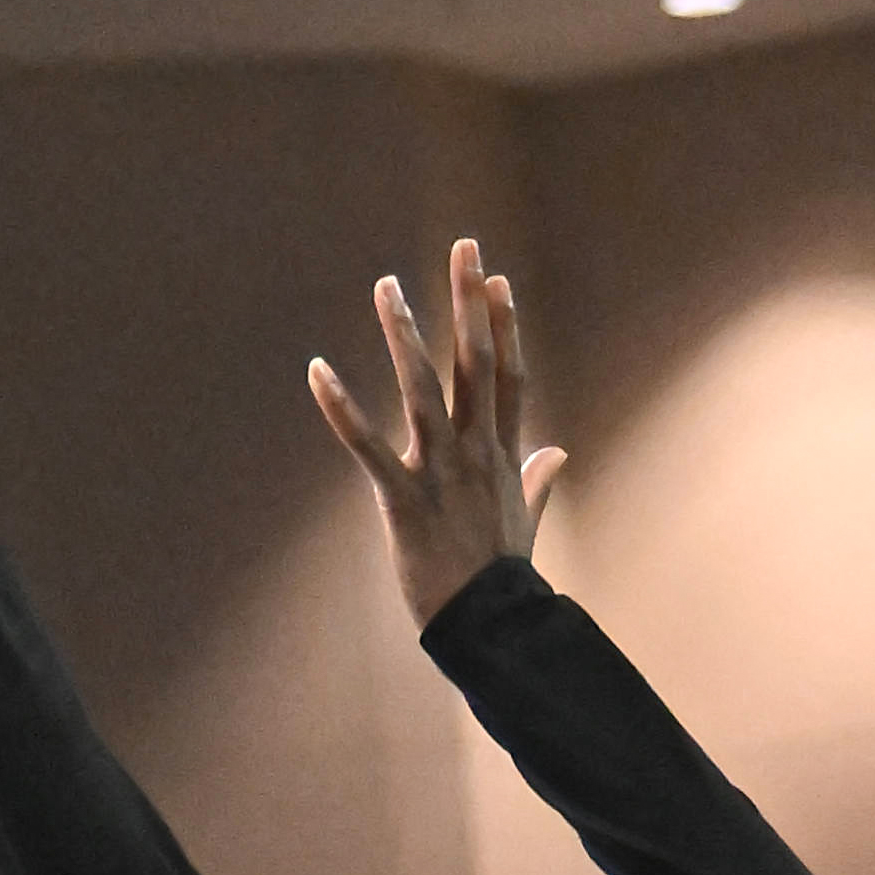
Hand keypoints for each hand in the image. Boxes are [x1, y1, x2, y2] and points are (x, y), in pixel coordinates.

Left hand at [307, 236, 564, 626]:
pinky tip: (317, 371)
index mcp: (501, 455)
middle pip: (475, 362)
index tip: (497, 280)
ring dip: (405, 335)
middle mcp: (475, 452)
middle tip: (464, 246)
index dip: (504, 324)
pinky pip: (368, 446)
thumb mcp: (526, 522)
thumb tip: (557, 452)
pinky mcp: (404, 498)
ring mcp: (441, 471)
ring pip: (424, 389)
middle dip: (468, 302)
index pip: (507, 375)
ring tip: (387, 286)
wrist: (490, 627)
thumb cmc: (501, 578)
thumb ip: (539, 480)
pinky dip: (341, 408)